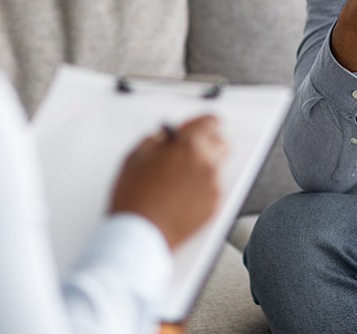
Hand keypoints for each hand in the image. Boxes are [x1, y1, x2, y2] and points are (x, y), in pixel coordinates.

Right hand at [109, 115, 227, 249]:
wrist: (139, 234)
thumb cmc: (134, 197)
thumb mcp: (136, 156)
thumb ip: (156, 139)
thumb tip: (166, 137)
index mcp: (190, 146)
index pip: (211, 121)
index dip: (197, 123)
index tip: (187, 128)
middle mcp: (207, 164)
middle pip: (221, 143)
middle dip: (205, 143)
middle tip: (185, 151)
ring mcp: (212, 187)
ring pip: (215, 167)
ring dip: (201, 166)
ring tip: (176, 178)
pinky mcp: (213, 207)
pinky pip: (211, 188)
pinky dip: (200, 187)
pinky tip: (178, 195)